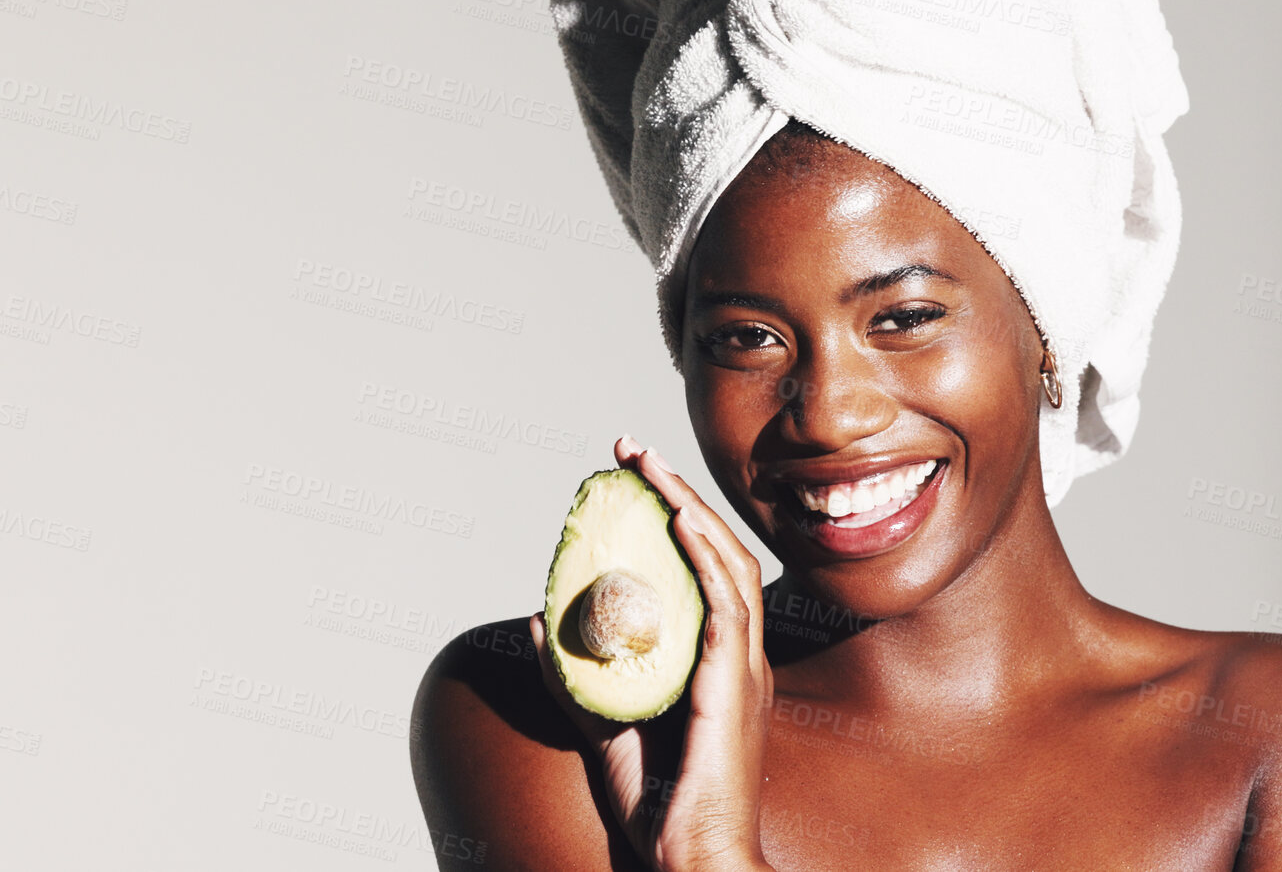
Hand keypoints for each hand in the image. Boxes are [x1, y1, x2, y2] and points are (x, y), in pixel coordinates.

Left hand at [530, 436, 774, 871]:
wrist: (685, 856)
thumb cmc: (655, 807)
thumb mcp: (601, 726)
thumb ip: (573, 676)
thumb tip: (537, 621)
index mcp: (721, 663)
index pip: (706, 569)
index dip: (676, 514)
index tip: (634, 474)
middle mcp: (741, 657)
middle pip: (720, 550)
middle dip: (678, 492)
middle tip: (634, 450)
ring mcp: (744, 668)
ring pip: (727, 563)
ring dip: (688, 507)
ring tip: (649, 467)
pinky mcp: (735, 684)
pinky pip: (725, 604)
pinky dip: (704, 555)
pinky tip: (677, 521)